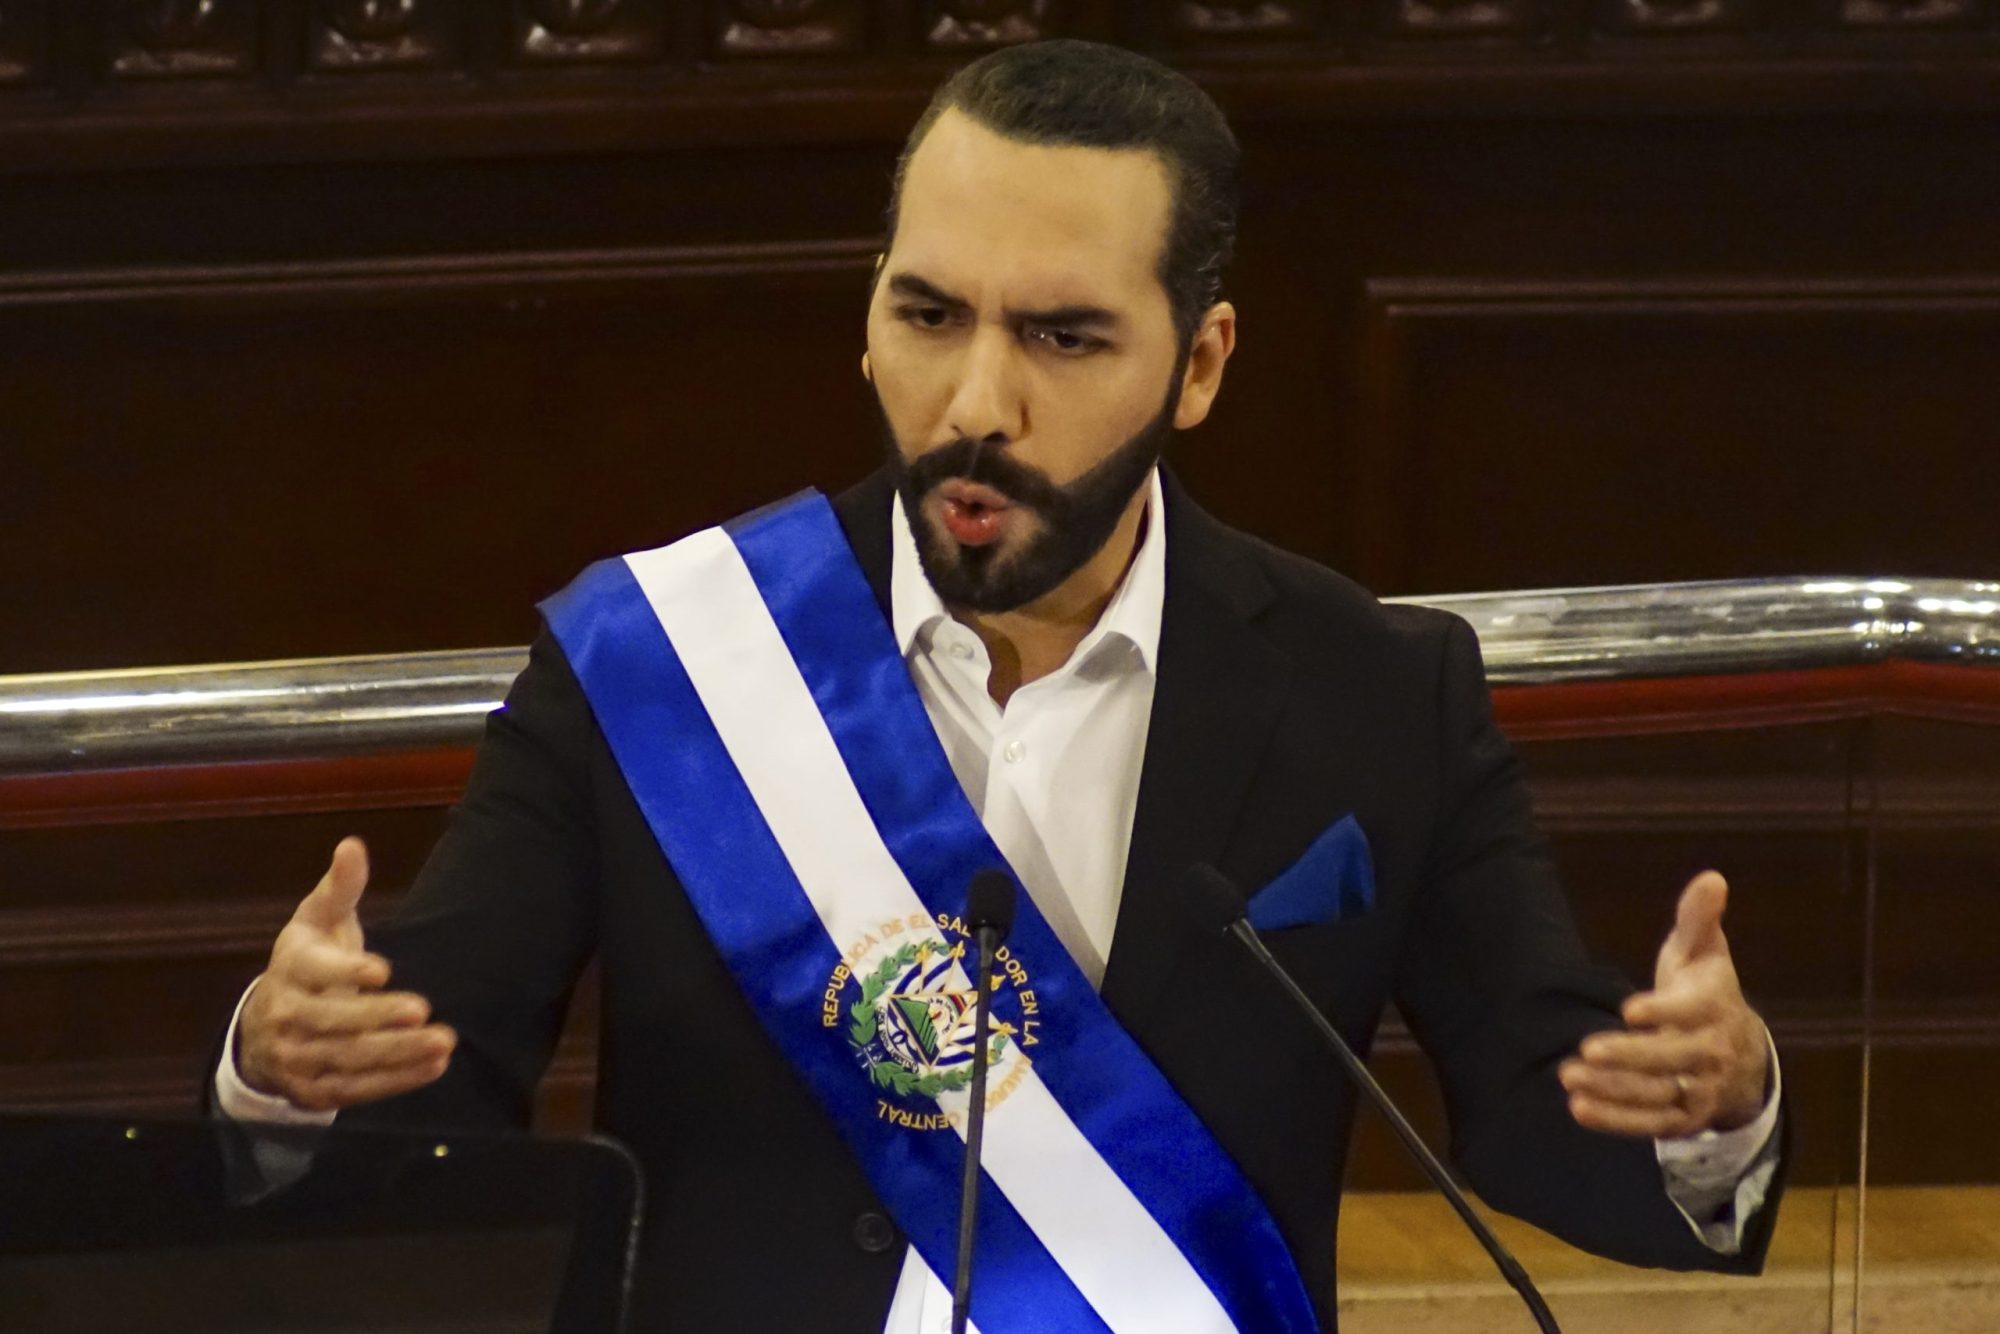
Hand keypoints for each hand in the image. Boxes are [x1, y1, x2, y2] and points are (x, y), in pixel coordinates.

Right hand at [237, 837, 455, 1111]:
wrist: (264, 1029)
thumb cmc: (306, 964)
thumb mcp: (317, 921)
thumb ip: (340, 887)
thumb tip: (352, 845)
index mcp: (290, 968)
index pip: (313, 971)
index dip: (345, 972)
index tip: (382, 969)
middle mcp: (286, 1016)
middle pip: (331, 1021)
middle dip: (377, 1017)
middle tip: (423, 1010)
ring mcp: (296, 1058)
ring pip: (348, 1058)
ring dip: (398, 1053)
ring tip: (443, 1042)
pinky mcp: (314, 1091)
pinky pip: (357, 1089)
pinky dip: (396, 1081)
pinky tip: (433, 1066)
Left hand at [1559, 870, 1770, 1138]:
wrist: (1740, 1054)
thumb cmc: (1707, 992)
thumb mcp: (1704, 953)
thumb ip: (1698, 919)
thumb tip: (1712, 878)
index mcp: (1715, 1007)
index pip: (1691, 1013)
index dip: (1664, 1013)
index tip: (1629, 1009)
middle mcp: (1711, 1053)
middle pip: (1672, 1060)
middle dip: (1630, 1056)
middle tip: (1586, 1048)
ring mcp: (1699, 1090)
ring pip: (1658, 1095)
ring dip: (1614, 1090)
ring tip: (1569, 1077)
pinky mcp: (1683, 1117)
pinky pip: (1650, 1124)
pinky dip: (1616, 1121)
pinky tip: (1579, 1109)